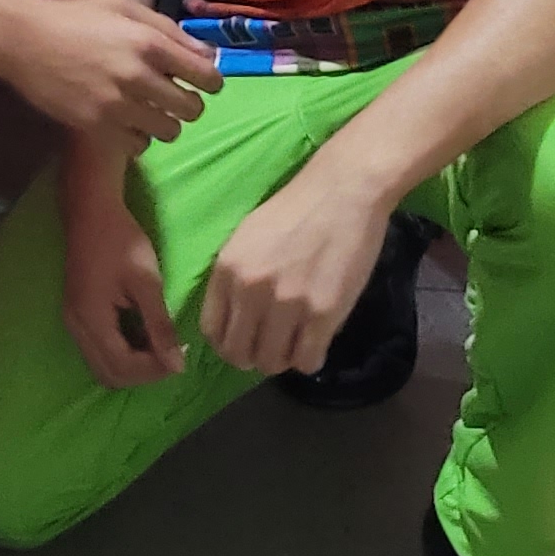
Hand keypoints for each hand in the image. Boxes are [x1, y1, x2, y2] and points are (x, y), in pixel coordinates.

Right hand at [0, 0, 221, 140]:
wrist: (19, 38)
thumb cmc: (71, 14)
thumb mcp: (122, 6)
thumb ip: (167, 29)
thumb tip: (208, 55)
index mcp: (147, 41)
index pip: (206, 76)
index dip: (210, 81)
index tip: (201, 81)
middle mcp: (137, 76)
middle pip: (191, 109)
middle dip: (187, 102)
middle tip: (170, 94)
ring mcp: (115, 105)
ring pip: (168, 131)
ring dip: (163, 121)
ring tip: (145, 107)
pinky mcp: (95, 127)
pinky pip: (138, 146)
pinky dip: (138, 136)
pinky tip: (124, 119)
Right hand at [59, 168, 184, 388]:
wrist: (91, 210)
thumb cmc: (120, 240)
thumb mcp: (146, 281)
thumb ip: (160, 326)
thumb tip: (176, 366)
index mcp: (91, 319)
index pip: (123, 367)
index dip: (154, 370)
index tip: (181, 355)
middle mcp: (76, 327)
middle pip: (109, 374)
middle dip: (142, 373)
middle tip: (170, 354)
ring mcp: (73, 322)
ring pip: (102, 366)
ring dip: (132, 365)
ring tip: (158, 344)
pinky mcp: (77, 314)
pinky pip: (98, 351)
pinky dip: (122, 353)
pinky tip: (141, 333)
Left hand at [200, 163, 398, 377]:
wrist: (341, 192)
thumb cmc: (294, 211)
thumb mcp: (246, 239)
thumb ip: (235, 278)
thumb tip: (232, 322)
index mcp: (227, 269)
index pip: (213, 331)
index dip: (227, 345)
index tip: (243, 342)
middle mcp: (250, 289)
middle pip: (239, 354)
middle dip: (253, 357)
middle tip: (271, 346)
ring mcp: (287, 303)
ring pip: (273, 362)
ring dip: (283, 359)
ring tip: (295, 342)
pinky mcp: (323, 314)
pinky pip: (308, 362)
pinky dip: (310, 358)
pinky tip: (316, 340)